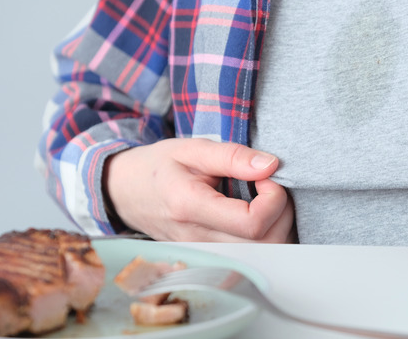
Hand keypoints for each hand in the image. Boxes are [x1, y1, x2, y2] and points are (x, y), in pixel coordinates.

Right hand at [103, 138, 293, 242]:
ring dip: (277, 227)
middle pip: (264, 245)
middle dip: (282, 213)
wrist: (125, 192)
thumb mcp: (191, 149)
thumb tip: (270, 165)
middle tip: (271, 186)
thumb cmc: (158, 166)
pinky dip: (265, 238)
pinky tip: (257, 215)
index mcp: (190, 206)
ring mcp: (202, 253)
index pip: (252, 223)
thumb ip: (232, 156)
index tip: (267, 175)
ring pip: (262, 256)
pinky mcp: (208, 258)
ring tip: (265, 199)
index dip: (273, 198)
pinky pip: (249, 258)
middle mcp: (197, 238)